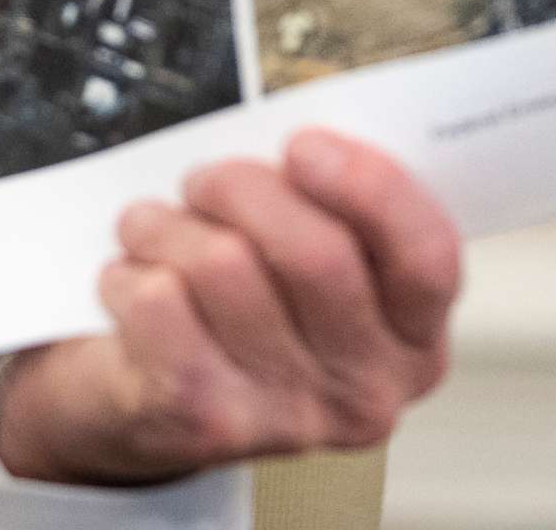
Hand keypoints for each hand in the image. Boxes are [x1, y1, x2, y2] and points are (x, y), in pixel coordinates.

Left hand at [0, 129, 460, 485]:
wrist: (139, 406)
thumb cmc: (231, 309)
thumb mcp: (301, 257)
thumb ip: (325, 205)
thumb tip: (304, 135)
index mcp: (411, 338)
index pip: (427, 256)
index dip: (369, 187)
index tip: (304, 144)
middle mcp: (368, 390)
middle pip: (317, 255)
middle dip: (242, 189)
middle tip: (205, 181)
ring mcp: (289, 416)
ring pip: (224, 267)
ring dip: (168, 227)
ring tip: (152, 232)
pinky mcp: (206, 420)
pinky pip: (160, 301)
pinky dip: (128, 273)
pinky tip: (131, 284)